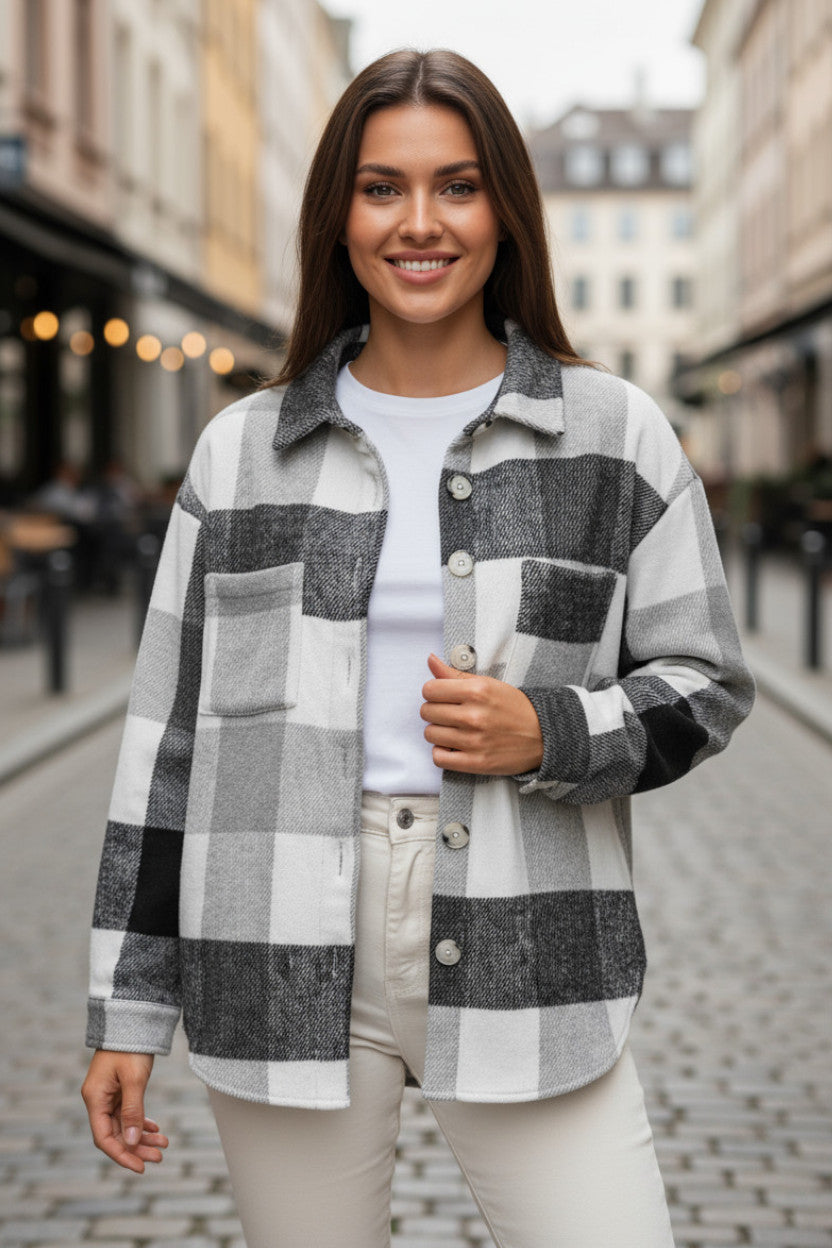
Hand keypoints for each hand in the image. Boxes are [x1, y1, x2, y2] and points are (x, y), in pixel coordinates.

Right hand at [81, 1050, 167, 1172]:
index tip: (141, 1167)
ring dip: (142, 1137)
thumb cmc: (130, 1047)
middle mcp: (98, 1099)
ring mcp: (108, 1094)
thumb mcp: (134, 1079)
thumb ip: (133, 1111)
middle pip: (115, 1134)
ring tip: (163, 1145)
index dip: (122, 1155)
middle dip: (137, 1148)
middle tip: (159, 1157)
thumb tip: (132, 1142)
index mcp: (95, 1098)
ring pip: (124, 1125)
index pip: (104, 1138)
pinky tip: (156, 1130)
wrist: (132, 1020)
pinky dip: (141, 1122)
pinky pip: (128, 1113)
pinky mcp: (119, 1089)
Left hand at [420, 653, 543, 774]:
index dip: (433, 692)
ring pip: (430, 734)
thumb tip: (431, 660)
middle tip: (448, 713)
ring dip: (437, 732)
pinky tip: (451, 746)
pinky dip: (441, 753)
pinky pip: (439, 758)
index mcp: (477, 691)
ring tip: (452, 730)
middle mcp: (474, 715)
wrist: (543, 736)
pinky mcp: (476, 762)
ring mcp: (474, 741)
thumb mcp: (488, 684)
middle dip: (434, 711)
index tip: (441, 697)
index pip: (430, 690)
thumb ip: (456, 674)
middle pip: (427, 712)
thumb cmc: (515, 708)